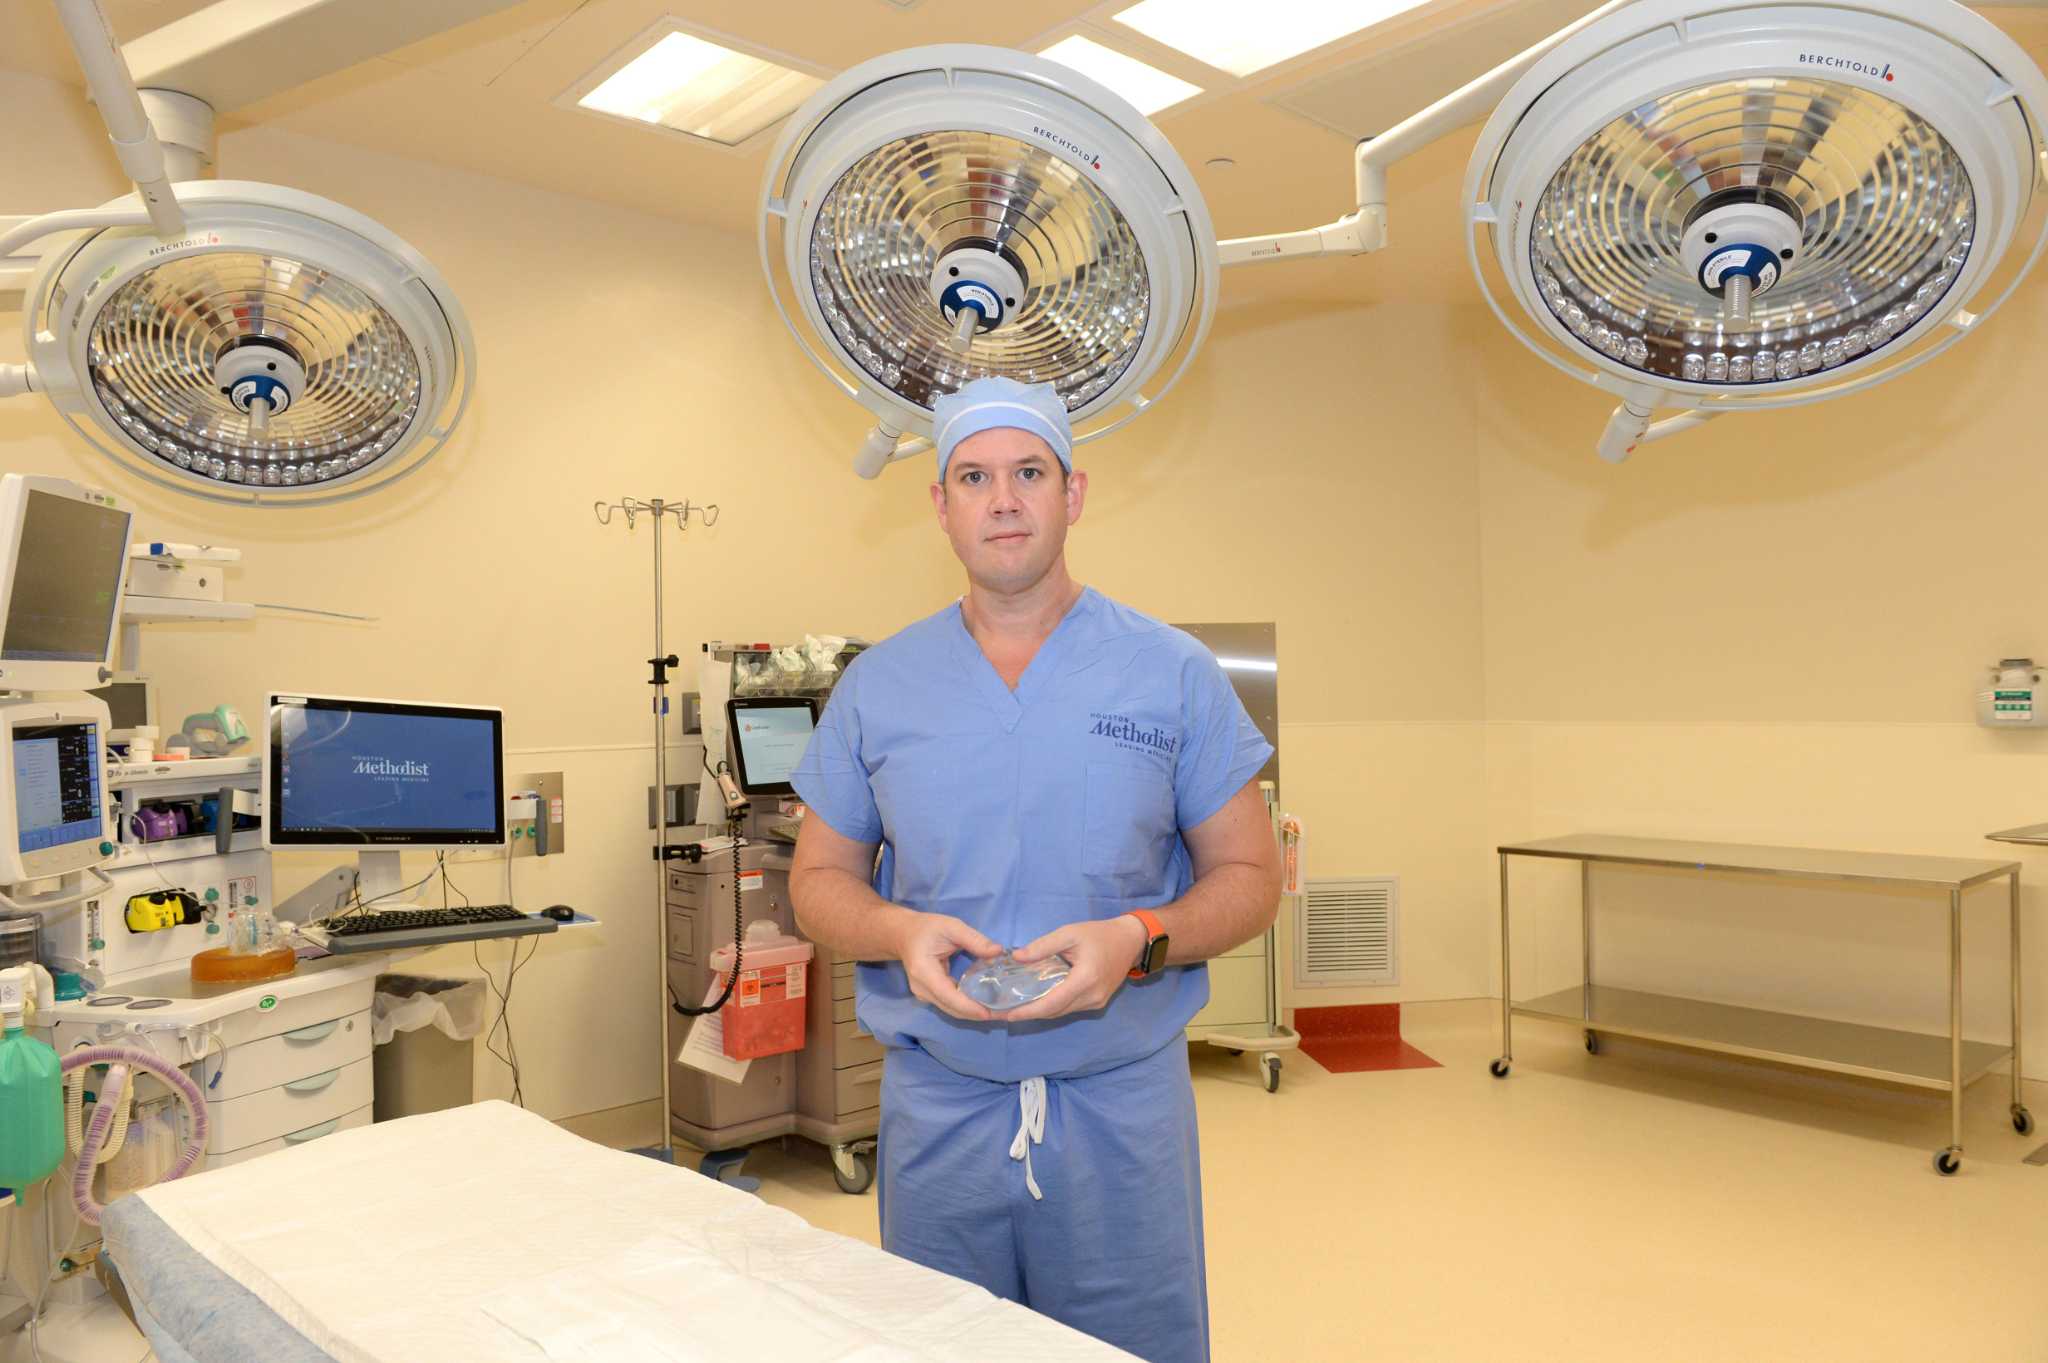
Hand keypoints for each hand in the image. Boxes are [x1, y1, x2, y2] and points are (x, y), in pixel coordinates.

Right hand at [892, 910, 1002, 1021]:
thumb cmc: (927, 928)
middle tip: (1004, 1014)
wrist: (904, 934)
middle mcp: (922, 989)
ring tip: (999, 1011)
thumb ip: (974, 939)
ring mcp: (924, 995)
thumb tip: (998, 951)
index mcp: (924, 972)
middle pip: (952, 1008)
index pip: (948, 996)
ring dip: (974, 1013)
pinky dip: (968, 1007)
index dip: (968, 1007)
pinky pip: (950, 1005)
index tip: (989, 1013)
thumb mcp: (951, 926)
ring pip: (952, 1010)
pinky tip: (986, 1004)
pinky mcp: (930, 996)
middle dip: (977, 1014)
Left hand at [1003, 915, 1148, 1022]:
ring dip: (1040, 1011)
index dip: (1029, 1011)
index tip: (1007, 1015)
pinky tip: (1036, 1001)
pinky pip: (1070, 1008)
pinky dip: (1052, 1007)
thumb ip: (1043, 946)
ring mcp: (1096, 1002)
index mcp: (1085, 979)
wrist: (1130, 941)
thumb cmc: (1099, 934)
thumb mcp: (1070, 933)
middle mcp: (1091, 996)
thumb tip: (1016, 957)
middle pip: (1054, 1011)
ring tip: (1015, 1008)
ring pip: (1061, 1012)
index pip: (1051, 1002)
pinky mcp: (1097, 1002)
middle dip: (1029, 1014)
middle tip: (1003, 1013)